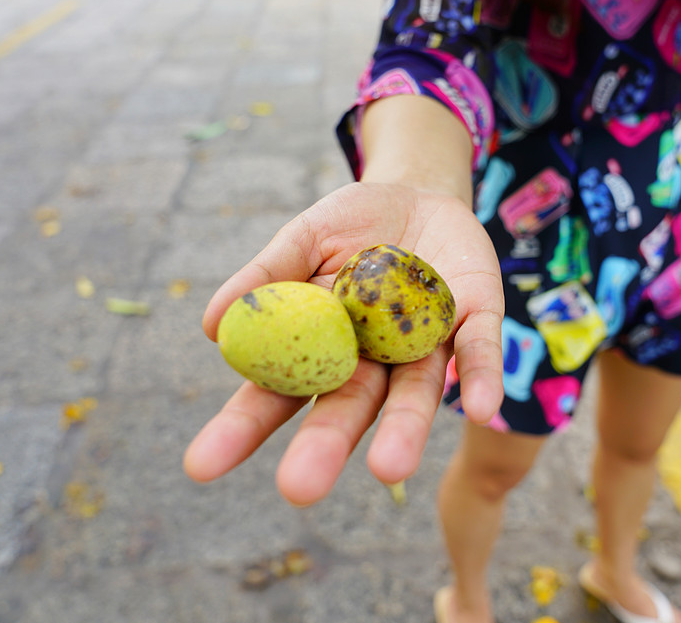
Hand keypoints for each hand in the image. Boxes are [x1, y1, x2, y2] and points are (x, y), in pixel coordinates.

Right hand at [183, 181, 504, 505]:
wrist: (420, 192)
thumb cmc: (351, 225)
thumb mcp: (304, 238)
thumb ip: (268, 275)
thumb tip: (212, 324)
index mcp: (321, 346)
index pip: (276, 393)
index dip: (241, 428)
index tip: (198, 466)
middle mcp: (373, 359)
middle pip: (347, 407)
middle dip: (325, 445)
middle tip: (299, 488)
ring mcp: (424, 343)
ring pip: (414, 394)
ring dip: (404, 429)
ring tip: (389, 469)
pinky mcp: (474, 317)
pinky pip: (478, 349)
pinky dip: (479, 376)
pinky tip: (481, 408)